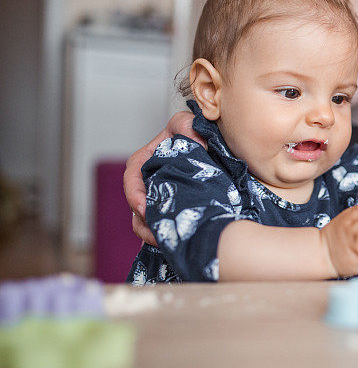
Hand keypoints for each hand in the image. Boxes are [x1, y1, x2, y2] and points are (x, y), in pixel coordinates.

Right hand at [123, 111, 202, 244]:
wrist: (217, 146)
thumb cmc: (196, 131)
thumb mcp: (188, 123)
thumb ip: (185, 126)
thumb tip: (192, 139)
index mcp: (147, 160)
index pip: (132, 177)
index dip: (133, 194)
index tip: (143, 208)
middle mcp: (150, 181)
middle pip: (137, 205)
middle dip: (144, 222)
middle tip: (158, 235)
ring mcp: (160, 196)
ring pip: (147, 220)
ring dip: (153, 234)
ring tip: (168, 243)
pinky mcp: (172, 208)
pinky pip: (163, 226)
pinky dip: (167, 236)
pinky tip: (178, 244)